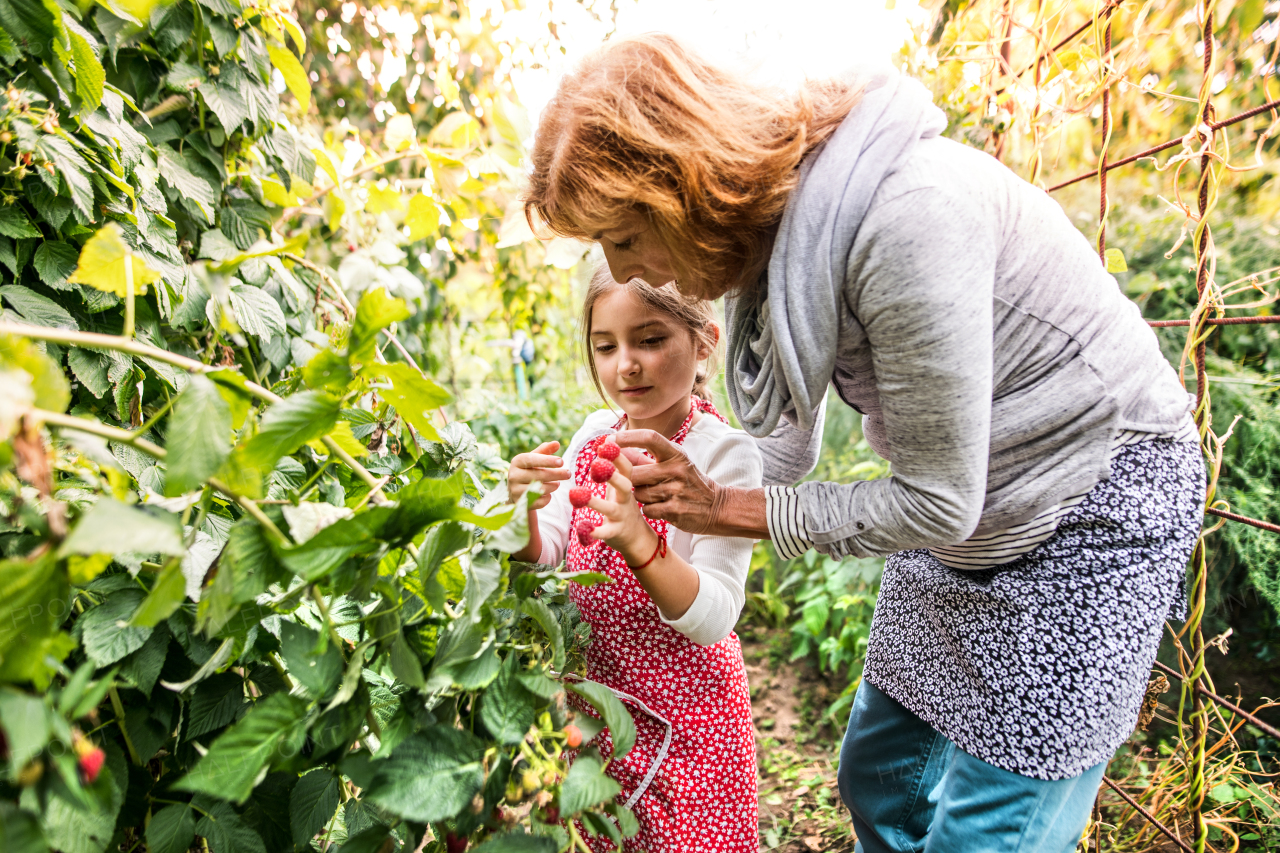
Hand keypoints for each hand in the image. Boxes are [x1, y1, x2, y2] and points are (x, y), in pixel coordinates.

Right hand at [507, 441, 570, 509]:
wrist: (516, 493)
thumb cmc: (528, 471)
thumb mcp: (534, 459)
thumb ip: (545, 451)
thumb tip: (557, 443)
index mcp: (517, 462)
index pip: (532, 460)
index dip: (547, 460)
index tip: (562, 461)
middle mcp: (513, 476)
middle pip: (540, 475)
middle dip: (557, 474)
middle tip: (568, 473)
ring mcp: (516, 491)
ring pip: (542, 489)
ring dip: (553, 486)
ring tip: (556, 483)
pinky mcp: (521, 504)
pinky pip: (541, 501)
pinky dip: (548, 497)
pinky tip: (548, 493)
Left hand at [585, 438, 660, 563]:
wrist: (637, 538)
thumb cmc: (623, 505)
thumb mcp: (619, 485)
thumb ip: (613, 465)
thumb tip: (606, 439)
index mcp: (626, 484)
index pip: (626, 467)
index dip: (618, 454)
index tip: (606, 442)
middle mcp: (626, 498)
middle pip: (624, 485)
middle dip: (612, 475)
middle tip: (595, 464)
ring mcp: (622, 515)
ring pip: (611, 508)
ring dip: (594, 502)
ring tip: (576, 494)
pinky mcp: (616, 532)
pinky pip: (606, 532)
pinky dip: (595, 531)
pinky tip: (583, 528)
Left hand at [612, 430, 724, 534]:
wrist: (716, 506)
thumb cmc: (687, 481)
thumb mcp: (672, 464)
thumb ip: (643, 457)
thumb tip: (615, 447)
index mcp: (676, 454)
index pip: (650, 437)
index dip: (628, 437)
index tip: (610, 440)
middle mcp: (677, 469)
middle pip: (635, 472)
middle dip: (628, 480)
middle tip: (631, 482)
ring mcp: (676, 490)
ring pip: (638, 494)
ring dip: (640, 496)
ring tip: (655, 495)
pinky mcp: (675, 510)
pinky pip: (647, 509)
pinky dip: (649, 510)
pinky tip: (661, 507)